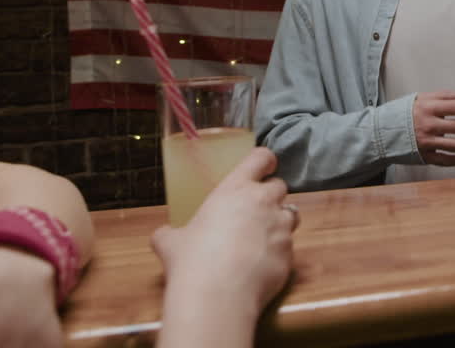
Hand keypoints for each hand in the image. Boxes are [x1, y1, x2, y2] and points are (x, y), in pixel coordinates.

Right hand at [151, 147, 295, 319]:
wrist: (217, 296)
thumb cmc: (192, 260)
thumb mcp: (171, 242)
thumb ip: (170, 233)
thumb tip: (163, 236)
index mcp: (235, 189)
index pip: (260, 158)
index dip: (265, 161)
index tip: (264, 167)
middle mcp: (263, 202)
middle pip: (280, 186)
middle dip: (271, 196)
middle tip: (255, 210)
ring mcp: (281, 228)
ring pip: (291, 215)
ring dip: (279, 222)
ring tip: (261, 239)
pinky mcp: (290, 255)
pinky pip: (290, 248)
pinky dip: (279, 253)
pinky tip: (261, 266)